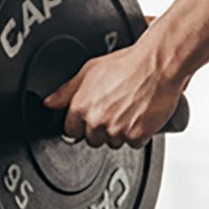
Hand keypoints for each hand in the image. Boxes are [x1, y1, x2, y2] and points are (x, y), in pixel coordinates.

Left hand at [44, 42, 186, 149]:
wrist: (159, 65)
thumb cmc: (128, 64)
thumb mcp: (90, 70)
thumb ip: (66, 90)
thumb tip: (49, 103)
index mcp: (81, 107)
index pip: (71, 131)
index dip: (81, 124)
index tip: (92, 116)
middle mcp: (96, 121)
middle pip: (92, 139)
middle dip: (101, 128)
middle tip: (114, 109)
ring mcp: (116, 131)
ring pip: (113, 143)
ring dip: (120, 132)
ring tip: (129, 110)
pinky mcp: (136, 136)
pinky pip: (133, 144)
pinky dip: (138, 134)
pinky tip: (140, 117)